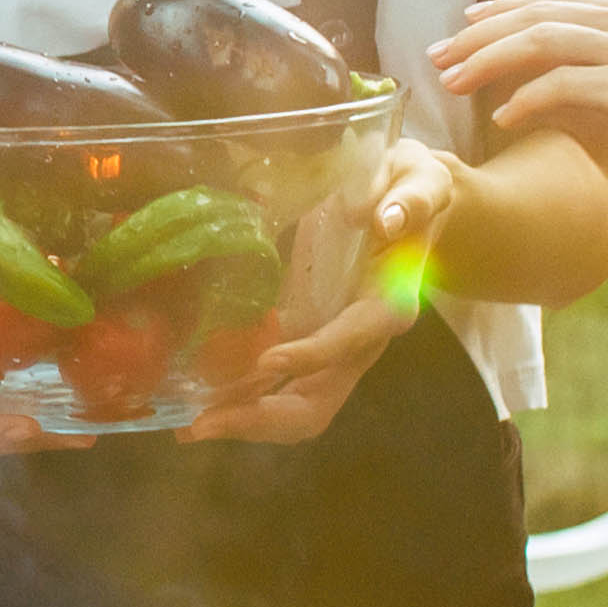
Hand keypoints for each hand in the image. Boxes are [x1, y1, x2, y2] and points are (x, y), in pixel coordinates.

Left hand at [176, 140, 461, 444]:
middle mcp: (361, 342)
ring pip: (294, 405)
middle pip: (318, 402)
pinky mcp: (307, 342)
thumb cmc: (414, 189)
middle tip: (203, 423)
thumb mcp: (420, 180)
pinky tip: (195, 398)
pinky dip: (238, 395)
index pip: (351, 340)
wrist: (413, 204)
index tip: (267, 359)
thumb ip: (408, 200)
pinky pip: (274, 383)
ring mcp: (333, 351)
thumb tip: (380, 218)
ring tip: (187, 425)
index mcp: (389, 305)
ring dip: (243, 419)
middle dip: (263, 418)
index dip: (312, 354)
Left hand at [435, 0, 607, 151]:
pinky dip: (526, 98)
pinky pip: (564, 87)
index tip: (472, 15)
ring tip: (450, 79)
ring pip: (537, 42)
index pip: (561, 0)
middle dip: (480, 31)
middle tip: (436, 51)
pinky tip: (501, 117)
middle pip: (536, 15)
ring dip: (487, 59)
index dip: (511, 7)